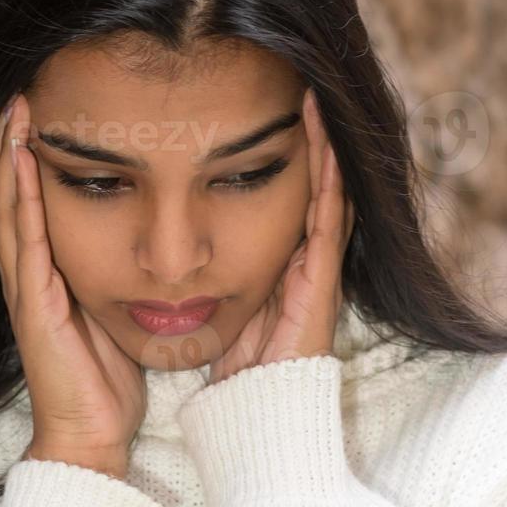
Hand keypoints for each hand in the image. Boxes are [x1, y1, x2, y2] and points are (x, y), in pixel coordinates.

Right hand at [0, 93, 145, 478]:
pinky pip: (23, 239)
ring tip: (16, 110)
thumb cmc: (105, 377)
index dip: (13, 153)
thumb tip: (139, 234)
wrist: (92, 434)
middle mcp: (23, 272)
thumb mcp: (109, 308)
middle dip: (0, 141)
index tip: (32, 108)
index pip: (12, 199)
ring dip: (4, 154)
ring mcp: (24, 286)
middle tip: (17, 93)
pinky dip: (20, 195)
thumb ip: (109, 272)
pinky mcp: (34, 303)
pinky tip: (23, 161)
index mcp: (39, 271)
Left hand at [205, 88, 354, 385]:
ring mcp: (317, 270)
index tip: (270, 115)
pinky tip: (322, 143)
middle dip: (310, 141)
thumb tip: (178, 250)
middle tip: (300, 90)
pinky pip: (328, 218)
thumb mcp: (219, 310)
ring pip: (326, 193)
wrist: (257, 416)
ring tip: (313, 100)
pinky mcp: (320, 282)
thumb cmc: (234, 372)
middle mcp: (304, 262)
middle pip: (312, 188)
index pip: (288, 199)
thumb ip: (211, 278)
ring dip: (322, 147)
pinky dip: (327, 178)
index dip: (283, 157)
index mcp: (281, 266)